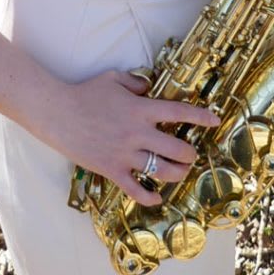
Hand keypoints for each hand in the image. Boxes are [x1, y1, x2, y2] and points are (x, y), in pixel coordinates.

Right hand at [52, 70, 219, 206]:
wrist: (58, 113)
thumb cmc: (85, 93)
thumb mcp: (114, 78)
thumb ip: (136, 83)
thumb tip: (150, 88)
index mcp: (141, 109)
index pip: (179, 113)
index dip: (201, 117)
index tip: (215, 120)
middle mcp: (137, 133)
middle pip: (177, 149)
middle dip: (190, 153)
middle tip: (191, 153)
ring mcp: (125, 154)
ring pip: (162, 171)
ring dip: (177, 173)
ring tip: (180, 171)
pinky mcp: (112, 170)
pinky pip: (135, 190)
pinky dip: (149, 196)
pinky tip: (157, 196)